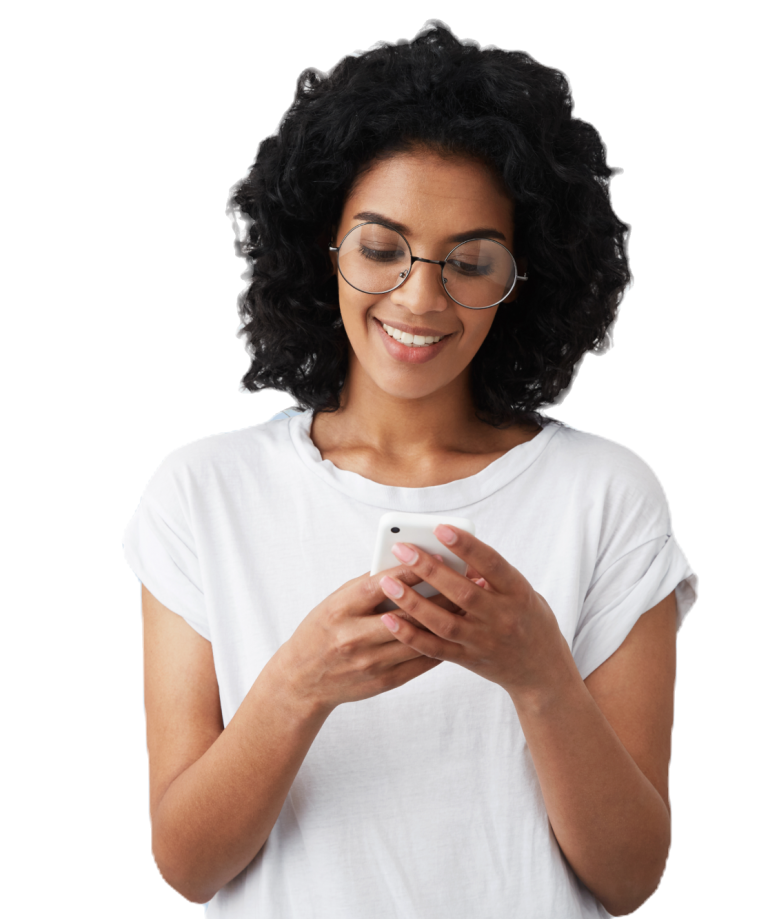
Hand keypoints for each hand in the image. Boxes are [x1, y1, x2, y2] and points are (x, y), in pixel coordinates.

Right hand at [276, 557, 479, 711]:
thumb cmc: (321, 631)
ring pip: (418, 639)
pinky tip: (455, 632)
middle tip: (467, 582)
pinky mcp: (382, 682)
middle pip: (406, 614)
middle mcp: (354, 636)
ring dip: (446, 621)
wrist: (302, 681)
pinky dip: (439, 646)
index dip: (411, 571)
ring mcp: (369, 662)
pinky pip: (419, 663)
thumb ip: (367, 587)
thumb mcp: (335, 603)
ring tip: (468, 605)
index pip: (381, 586)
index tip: (437, 556)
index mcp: (341, 610)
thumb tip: (406, 564)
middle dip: (440, 597)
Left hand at [377, 525, 568, 695]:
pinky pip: (435, 649)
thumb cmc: (527, 618)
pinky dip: (411, 636)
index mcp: (518, 593)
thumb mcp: (519, 591)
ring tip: (388, 582)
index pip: (492, 564)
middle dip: (429, 569)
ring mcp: (484, 641)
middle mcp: (503, 618)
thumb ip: (489, 575)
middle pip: (462, 593)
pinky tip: (390, 620)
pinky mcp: (469, 660)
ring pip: (444, 623)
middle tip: (402, 549)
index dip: (466, 545)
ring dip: (413, 602)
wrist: (541, 670)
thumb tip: (449, 554)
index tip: (440, 528)